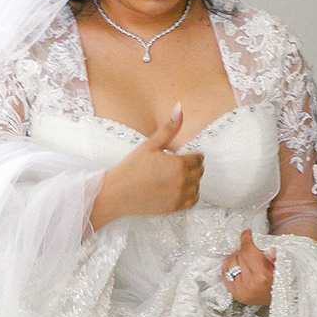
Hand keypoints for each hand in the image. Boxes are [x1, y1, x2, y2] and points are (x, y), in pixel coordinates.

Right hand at [91, 106, 202, 225]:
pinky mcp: (174, 208)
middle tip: (179, 165)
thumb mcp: (150, 145)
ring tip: (176, 177)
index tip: (184, 156)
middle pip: (200, 172)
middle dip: (193, 167)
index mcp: (179, 164)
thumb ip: (168, 129)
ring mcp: (179, 196)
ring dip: (191, 181)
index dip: (192, 155)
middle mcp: (182, 181)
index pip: (199, 158)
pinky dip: (190, 195)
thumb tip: (179, 109)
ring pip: (197, 186)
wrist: (117, 193)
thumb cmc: (131, 168)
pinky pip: (193, 201)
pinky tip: (178, 189)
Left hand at [221, 229, 274, 306]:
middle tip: (248, 248)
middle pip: (239, 255)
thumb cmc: (281, 282)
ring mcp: (241, 289)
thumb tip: (264, 245)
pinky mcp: (235, 293)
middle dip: (243, 249)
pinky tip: (233, 263)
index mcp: (262, 274)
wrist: (278, 301)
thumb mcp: (280, 266)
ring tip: (241, 256)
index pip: (248, 250)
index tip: (246, 233)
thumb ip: (272, 255)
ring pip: (230, 264)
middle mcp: (250, 282)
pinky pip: (225, 275)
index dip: (246, 238)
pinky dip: (227, 267)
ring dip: (235, 257)